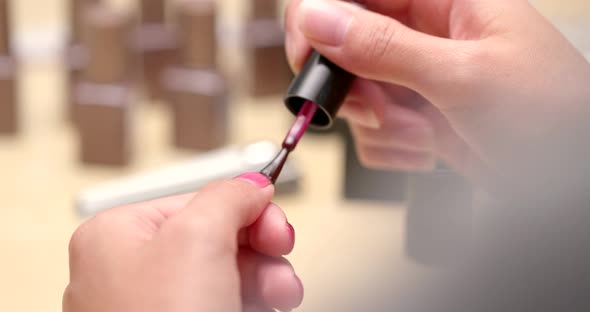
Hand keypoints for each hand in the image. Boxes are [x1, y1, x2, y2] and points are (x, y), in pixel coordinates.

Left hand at [63, 173, 303, 311]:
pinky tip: (263, 308)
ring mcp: (149, 308)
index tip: (276, 225)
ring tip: (283, 295)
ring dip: (262, 280)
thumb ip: (229, 196)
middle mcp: (126, 271)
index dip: (245, 210)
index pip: (196, 202)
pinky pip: (218, 304)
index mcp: (116, 235)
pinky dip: (248, 304)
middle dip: (258, 249)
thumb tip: (253, 184)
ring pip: (221, 276)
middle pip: (213, 239)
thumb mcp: (200, 235)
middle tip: (282, 255)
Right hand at [285, 0, 589, 184]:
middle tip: (378, 107)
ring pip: (356, 92)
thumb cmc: (553, 115)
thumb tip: (319, 18)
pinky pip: (373, 128)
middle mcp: (427, 34)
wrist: (572, 179)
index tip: (308, 54)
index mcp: (446, 0)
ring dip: (380, 124)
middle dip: (355, 86)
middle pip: (346, 45)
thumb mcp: (464, 76)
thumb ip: (384, 47)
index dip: (321, 16)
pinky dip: (392, 147)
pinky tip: (428, 149)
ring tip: (422, 134)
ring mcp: (419, 78)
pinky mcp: (417, 116)